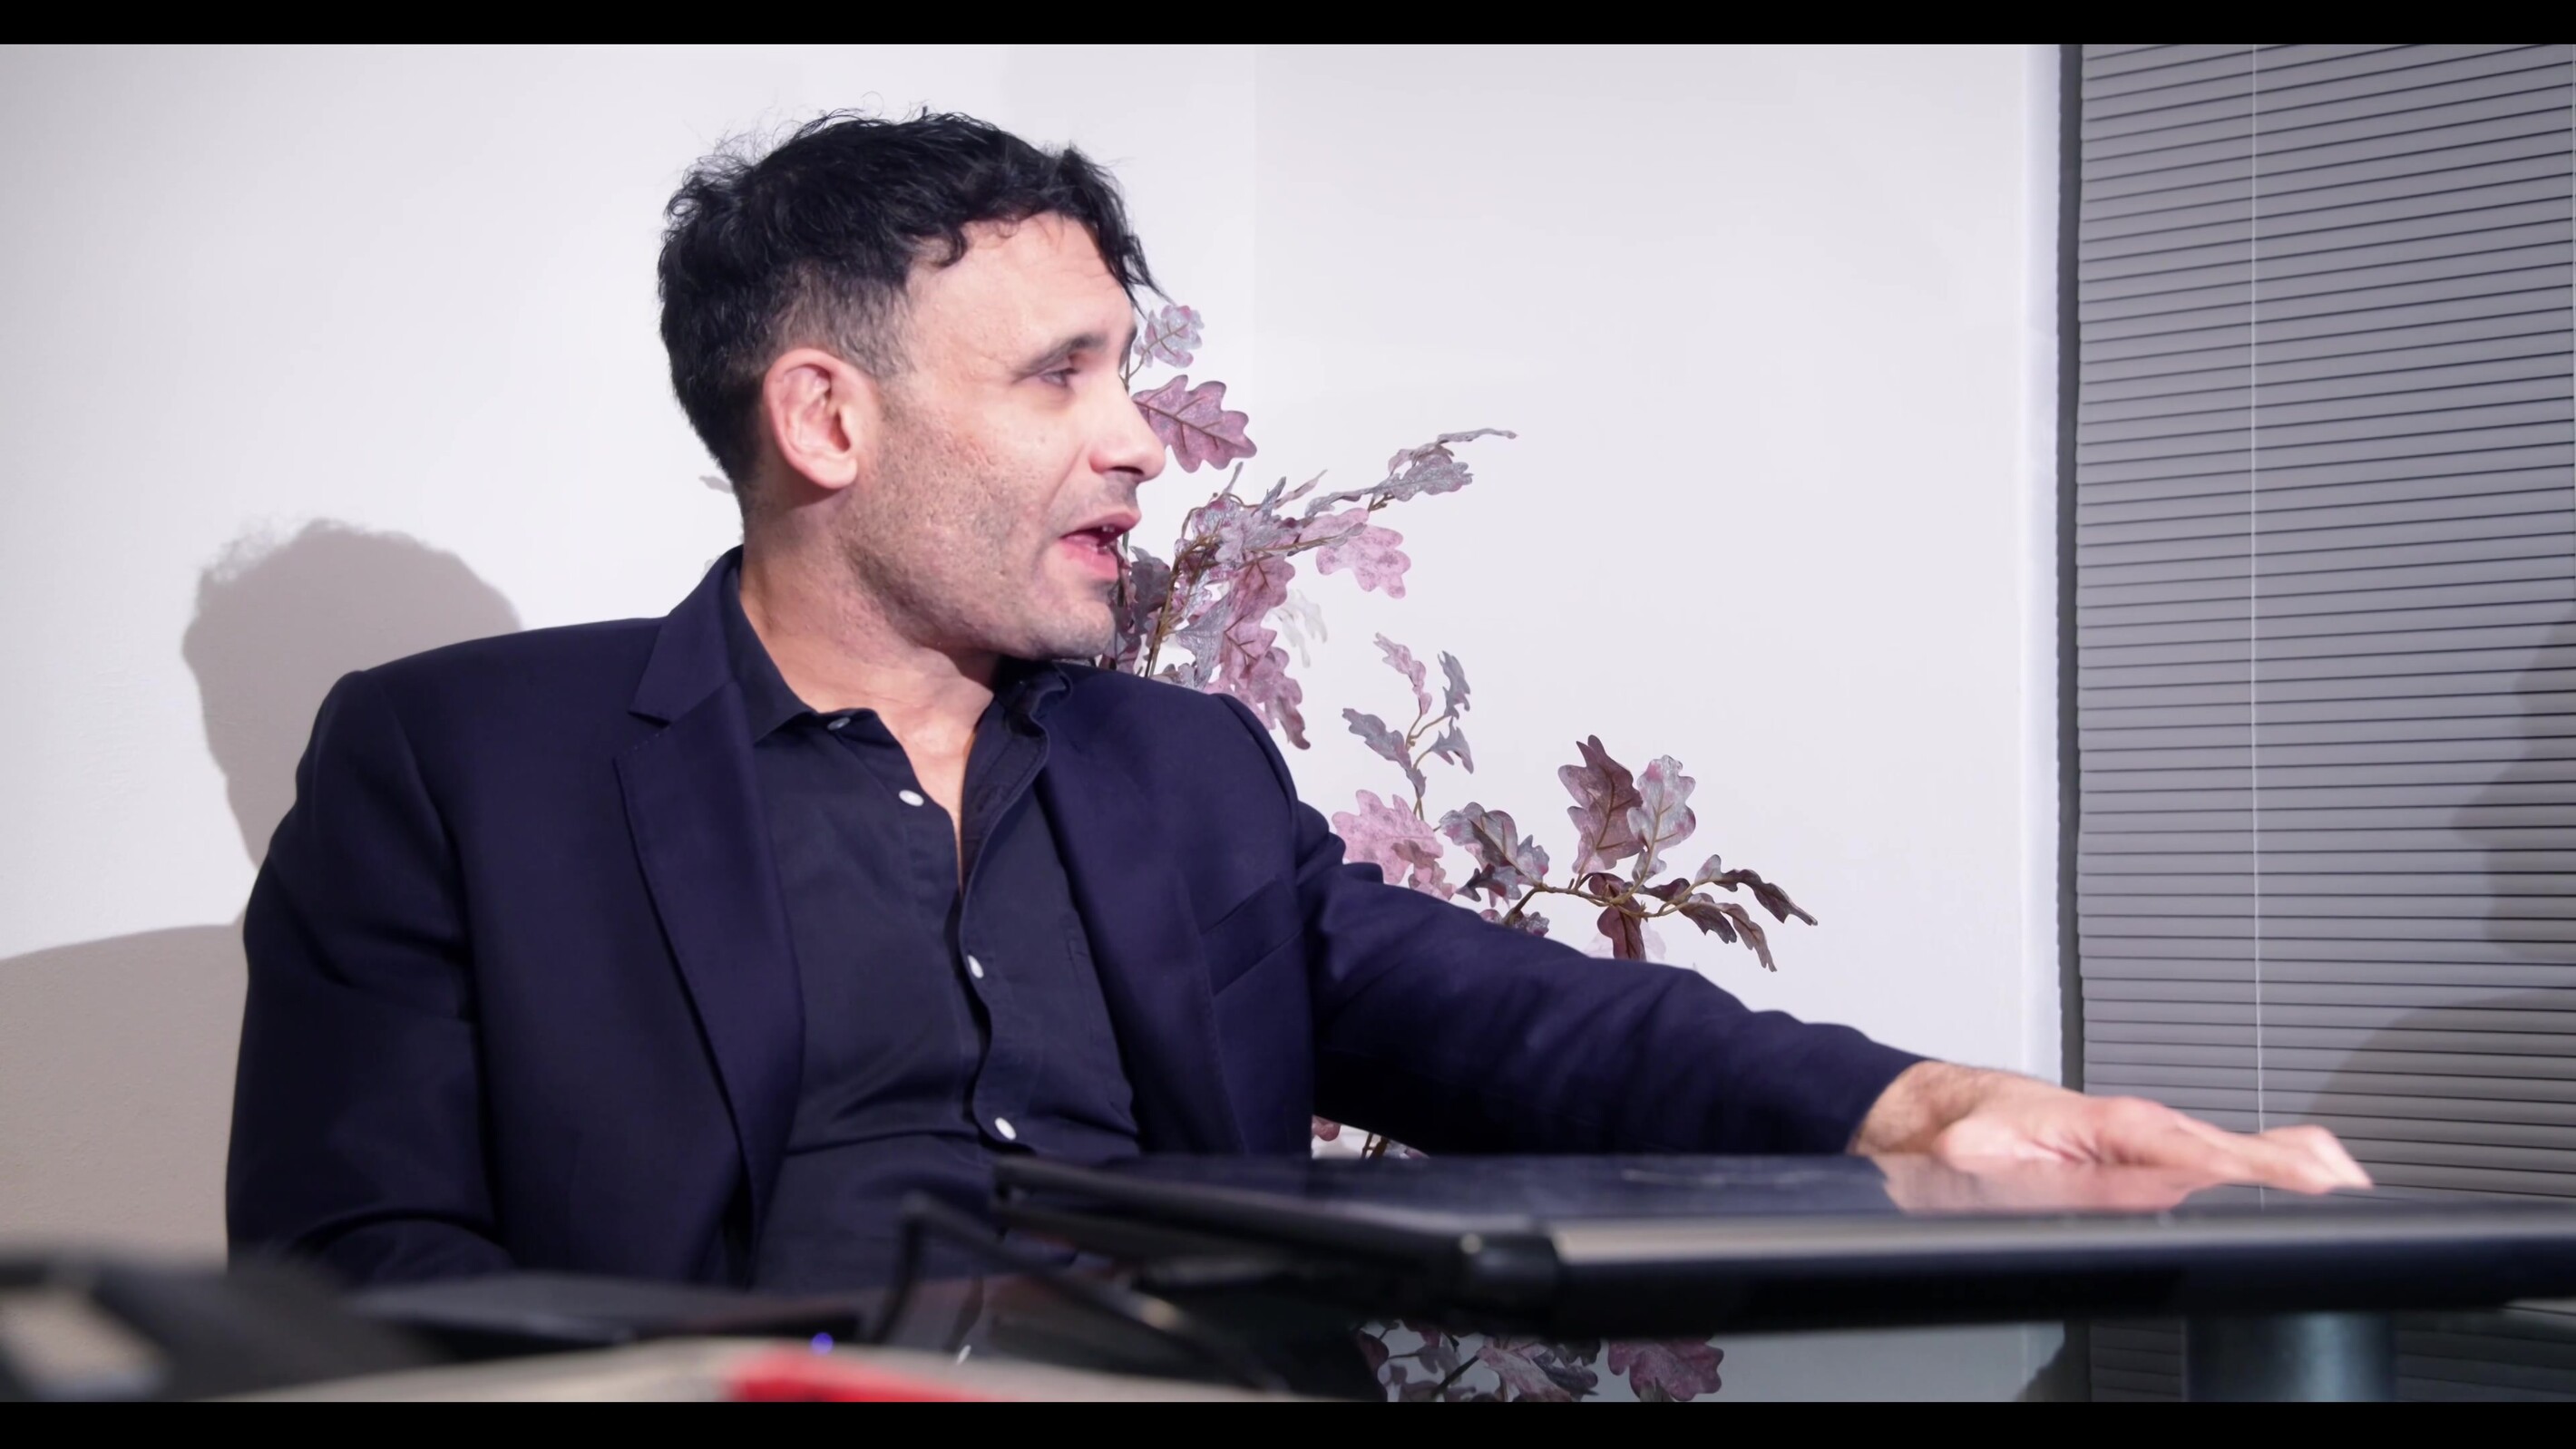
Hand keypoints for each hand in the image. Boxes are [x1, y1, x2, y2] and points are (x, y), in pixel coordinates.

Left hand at [1852, 1062, 2371, 1194]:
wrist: (1933, 1116)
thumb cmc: (1958, 1135)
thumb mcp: (1989, 1162)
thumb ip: (2065, 1180)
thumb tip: (2146, 1191)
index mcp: (2103, 1124)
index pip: (2192, 1152)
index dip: (2249, 1168)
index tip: (2302, 1183)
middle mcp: (2134, 1128)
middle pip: (2230, 1148)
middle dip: (2293, 1166)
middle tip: (2348, 1187)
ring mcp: (2144, 1139)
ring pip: (2233, 1148)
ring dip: (2294, 1163)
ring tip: (2348, 1182)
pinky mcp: (2145, 1153)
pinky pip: (2218, 1153)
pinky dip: (2273, 1160)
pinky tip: (2312, 1170)